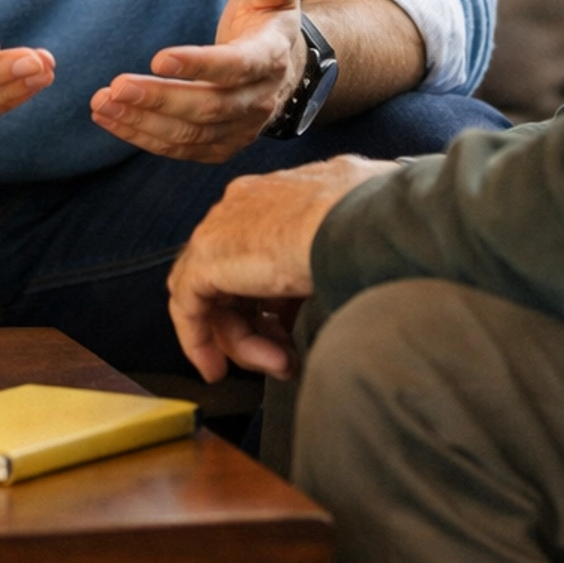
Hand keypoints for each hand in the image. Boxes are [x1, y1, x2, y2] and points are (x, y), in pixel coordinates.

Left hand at [90, 0, 312, 162]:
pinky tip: (111, 119)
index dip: (199, 65)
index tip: (158, 58)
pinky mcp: (220, 147)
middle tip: (116, 86)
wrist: (279, 70)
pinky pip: (180, 149)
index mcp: (271, 58)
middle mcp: (259, 101)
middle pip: (209, 107)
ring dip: (142, 121)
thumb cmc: (264, 22)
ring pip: (190, 134)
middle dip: (160, 99)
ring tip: (103, 103)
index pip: (237, 66)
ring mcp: (241, 129)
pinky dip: (143, 137)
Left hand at [166, 154, 397, 379]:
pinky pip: (189, 307)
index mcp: (278, 194)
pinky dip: (200, 341)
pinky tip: (216, 368)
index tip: (286, 328)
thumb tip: (351, 263)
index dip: (272, 299)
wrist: (363, 220)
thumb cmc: (375, 220)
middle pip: (234, 279)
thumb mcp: (356, 230)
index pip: (259, 251)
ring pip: (217, 298)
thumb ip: (338, 247)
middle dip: (260, 327)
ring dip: (247, 342)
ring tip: (281, 365)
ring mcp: (223, 227)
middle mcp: (244, 206)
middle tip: (286, 357)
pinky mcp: (208, 257)